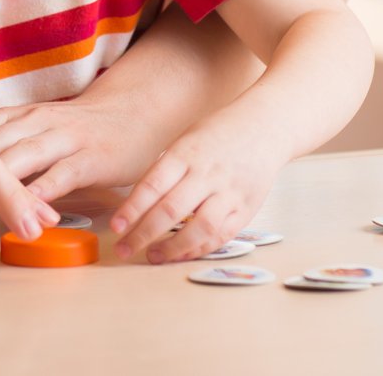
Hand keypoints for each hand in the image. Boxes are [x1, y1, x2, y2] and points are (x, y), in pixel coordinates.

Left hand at [0, 97, 163, 204]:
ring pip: (20, 157)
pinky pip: (62, 174)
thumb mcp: (27, 130)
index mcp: (12, 116)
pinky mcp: (91, 158)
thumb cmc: (72, 130)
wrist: (132, 113)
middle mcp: (32, 122)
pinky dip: (41, 189)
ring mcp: (62, 138)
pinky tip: (23, 207)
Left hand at [109, 114, 289, 263]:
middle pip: (171, 210)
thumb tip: (137, 204)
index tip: (117, 226)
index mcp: (186, 153)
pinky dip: (200, 248)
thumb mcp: (185, 140)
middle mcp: (207, 173)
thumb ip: (166, 170)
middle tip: (124, 249)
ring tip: (153, 256)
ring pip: (199, 228)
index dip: (132, 209)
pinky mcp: (247, 207)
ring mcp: (229, 192)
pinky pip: (222, 235)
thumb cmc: (217, 133)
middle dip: (144, 234)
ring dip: (173, 247)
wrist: (265, 126)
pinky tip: (182, 254)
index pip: (153, 185)